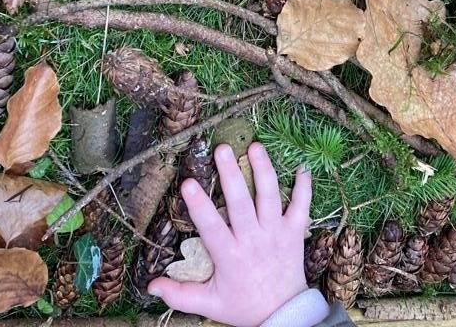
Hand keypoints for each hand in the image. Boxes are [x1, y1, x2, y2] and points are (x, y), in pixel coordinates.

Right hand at [148, 143, 311, 325]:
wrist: (284, 315)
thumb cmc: (243, 306)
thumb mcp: (209, 303)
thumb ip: (179, 294)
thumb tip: (151, 286)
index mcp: (230, 255)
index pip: (211, 227)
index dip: (199, 205)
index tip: (188, 183)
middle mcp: (253, 240)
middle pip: (241, 203)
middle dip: (231, 175)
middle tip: (222, 149)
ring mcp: (276, 234)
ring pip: (270, 197)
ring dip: (264, 170)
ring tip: (254, 146)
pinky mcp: (294, 232)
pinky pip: (302, 207)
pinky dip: (304, 187)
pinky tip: (301, 166)